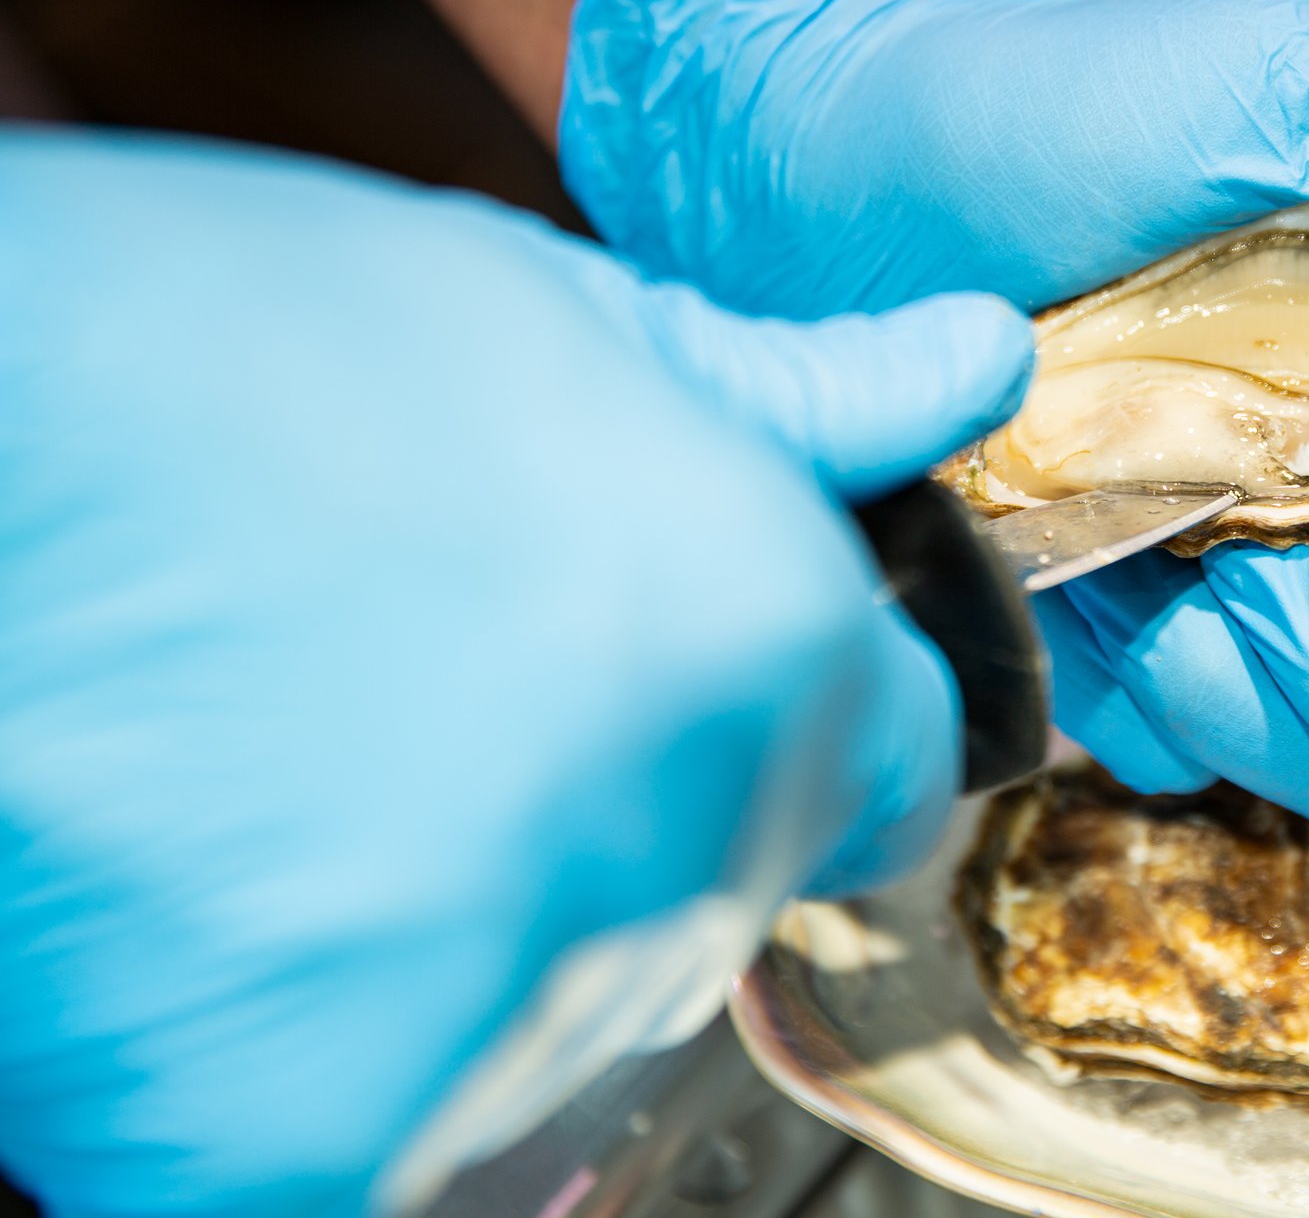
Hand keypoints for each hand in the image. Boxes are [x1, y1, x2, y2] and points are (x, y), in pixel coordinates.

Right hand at [0, 129, 1029, 1216]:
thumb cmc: (210, 351)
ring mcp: (495, 1020)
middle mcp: (676, 848)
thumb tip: (959, 368)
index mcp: (765, 650)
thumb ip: (778, 396)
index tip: (682, 704)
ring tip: (304, 788)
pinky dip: (297, 1067)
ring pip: (554, 1040)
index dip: (792, 726)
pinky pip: (373, 1151)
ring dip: (458, 952)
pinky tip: (219, 911)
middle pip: (718, 896)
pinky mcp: (302, 1148)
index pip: (892, 769)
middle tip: (431, 711)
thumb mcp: (538, 312)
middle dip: (616, 824)